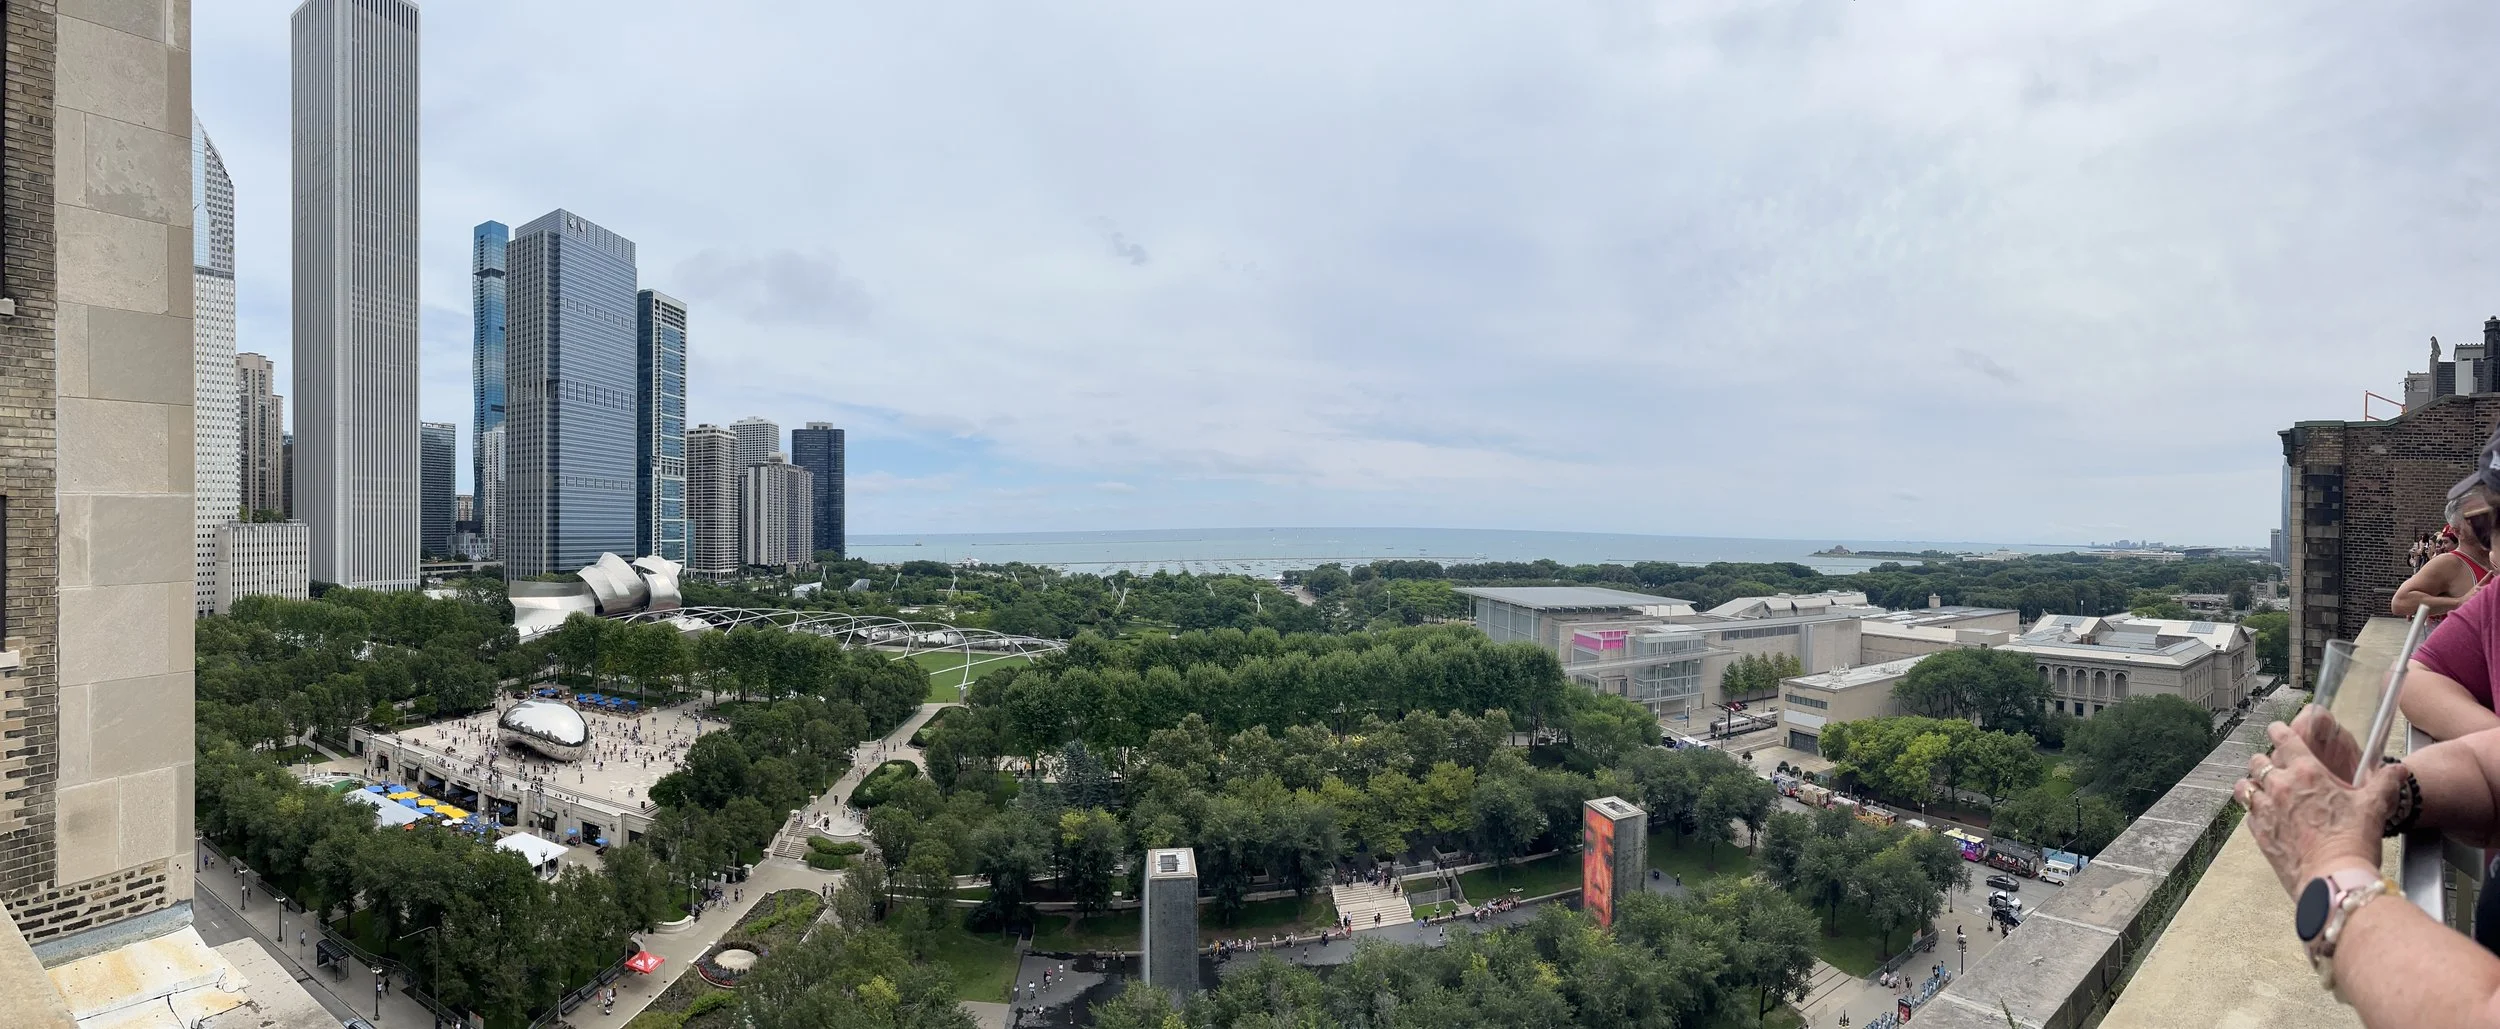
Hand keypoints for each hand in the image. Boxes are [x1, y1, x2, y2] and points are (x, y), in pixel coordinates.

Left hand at [2240, 720, 2399, 895]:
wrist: (2334, 878)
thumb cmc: (2353, 841)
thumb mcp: (2374, 806)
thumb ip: (2384, 782)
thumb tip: (2398, 770)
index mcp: (2306, 772)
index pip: (2283, 739)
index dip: (2278, 730)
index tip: (2277, 729)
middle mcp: (2280, 787)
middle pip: (2258, 761)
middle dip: (2265, 761)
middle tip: (2276, 767)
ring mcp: (2265, 810)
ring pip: (2245, 786)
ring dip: (2252, 784)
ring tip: (2262, 789)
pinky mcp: (2259, 833)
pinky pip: (2248, 814)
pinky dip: (2254, 812)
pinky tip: (2266, 817)